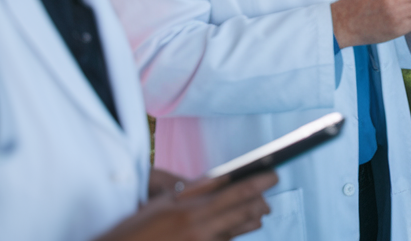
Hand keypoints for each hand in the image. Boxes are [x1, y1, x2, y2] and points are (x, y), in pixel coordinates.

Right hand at [94, 171, 276, 240]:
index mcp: (192, 209)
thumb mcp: (163, 203)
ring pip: (241, 230)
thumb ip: (194, 191)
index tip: (273, 174)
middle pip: (247, 213)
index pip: (239, 191)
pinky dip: (231, 235)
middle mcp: (201, 229)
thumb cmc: (137, 229)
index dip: (261, 182)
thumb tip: (222, 179)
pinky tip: (230, 229)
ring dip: (250, 220)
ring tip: (254, 212)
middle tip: (265, 198)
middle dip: (261, 203)